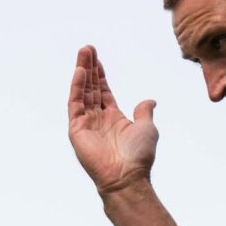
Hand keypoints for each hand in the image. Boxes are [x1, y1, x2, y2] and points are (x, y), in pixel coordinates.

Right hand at [69, 46, 158, 194]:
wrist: (127, 176)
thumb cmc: (139, 156)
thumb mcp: (147, 128)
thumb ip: (144, 112)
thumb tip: (150, 100)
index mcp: (114, 118)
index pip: (103, 91)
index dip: (100, 74)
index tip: (96, 57)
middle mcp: (98, 119)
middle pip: (91, 87)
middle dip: (90, 67)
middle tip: (87, 48)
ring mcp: (86, 123)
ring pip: (82, 92)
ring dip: (82, 72)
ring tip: (83, 52)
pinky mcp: (76, 130)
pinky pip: (75, 104)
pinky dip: (77, 87)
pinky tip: (80, 71)